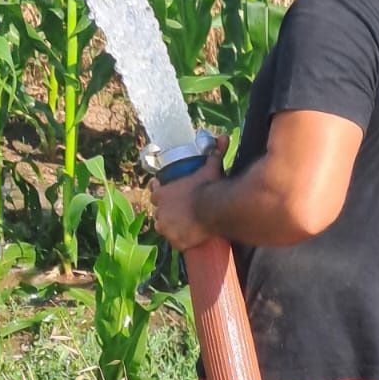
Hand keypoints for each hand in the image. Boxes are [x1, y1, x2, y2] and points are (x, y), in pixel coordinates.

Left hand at [150, 137, 228, 252]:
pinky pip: (175, 243)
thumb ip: (214, 152)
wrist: (214, 210)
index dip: (161, 194)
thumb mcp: (209, 168)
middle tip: (181, 212)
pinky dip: (180, 241)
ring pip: (164, 228)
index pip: (155, 194)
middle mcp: (159, 212)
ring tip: (184, 225)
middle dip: (167, 212)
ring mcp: (166, 228)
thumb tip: (223, 136)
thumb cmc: (208, 187)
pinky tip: (188, 238)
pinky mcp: (175, 242)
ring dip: (171, 227)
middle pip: (159, 213)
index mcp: (161, 194)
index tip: (170, 195)